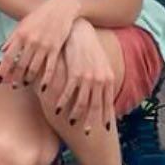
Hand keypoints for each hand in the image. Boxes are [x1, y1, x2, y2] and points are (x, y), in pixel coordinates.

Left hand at [0, 0, 79, 89]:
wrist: (61, 8)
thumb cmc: (40, 16)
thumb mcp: (23, 24)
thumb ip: (12, 38)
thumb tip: (1, 51)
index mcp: (20, 35)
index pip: (8, 57)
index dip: (2, 70)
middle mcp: (31, 41)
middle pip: (20, 65)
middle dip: (15, 78)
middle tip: (13, 86)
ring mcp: (44, 46)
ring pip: (33, 69)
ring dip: (28, 79)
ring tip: (24, 84)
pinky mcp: (56, 49)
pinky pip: (49, 68)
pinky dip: (46, 80)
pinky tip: (43, 88)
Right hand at [51, 19, 115, 136]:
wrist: (81, 31)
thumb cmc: (89, 48)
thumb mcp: (101, 64)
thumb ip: (102, 79)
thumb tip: (101, 93)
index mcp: (107, 79)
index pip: (107, 102)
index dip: (105, 116)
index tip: (103, 128)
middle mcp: (99, 81)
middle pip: (95, 106)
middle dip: (91, 121)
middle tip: (86, 133)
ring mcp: (87, 78)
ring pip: (82, 103)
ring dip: (76, 115)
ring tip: (71, 124)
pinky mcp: (75, 73)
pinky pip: (68, 93)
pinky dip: (63, 103)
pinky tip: (57, 109)